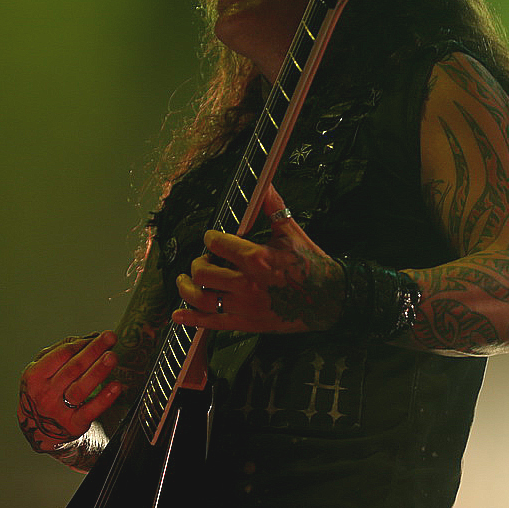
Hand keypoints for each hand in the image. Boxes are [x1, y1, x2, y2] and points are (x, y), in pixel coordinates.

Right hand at [17, 331, 123, 452]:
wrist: (37, 429)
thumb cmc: (42, 393)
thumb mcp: (42, 371)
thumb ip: (62, 351)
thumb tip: (91, 338)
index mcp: (35, 376)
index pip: (62, 354)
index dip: (83, 343)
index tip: (99, 336)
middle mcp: (45, 393)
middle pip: (73, 368)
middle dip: (94, 351)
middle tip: (111, 338)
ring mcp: (58, 410)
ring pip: (81, 388)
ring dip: (98, 371)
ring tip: (112, 357)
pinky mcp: (73, 424)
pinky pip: (90, 410)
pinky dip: (104, 398)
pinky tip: (116, 386)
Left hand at [171, 186, 343, 332]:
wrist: (330, 298)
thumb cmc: (311, 264)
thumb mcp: (291, 233)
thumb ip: (272, 207)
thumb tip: (264, 183)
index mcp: (257, 258)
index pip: (216, 244)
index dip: (211, 238)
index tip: (213, 238)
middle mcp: (247, 284)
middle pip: (203, 273)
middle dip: (198, 264)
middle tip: (204, 261)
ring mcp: (245, 307)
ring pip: (202, 299)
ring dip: (187, 289)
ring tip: (186, 281)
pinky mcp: (248, 324)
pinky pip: (213, 324)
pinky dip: (191, 320)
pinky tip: (178, 316)